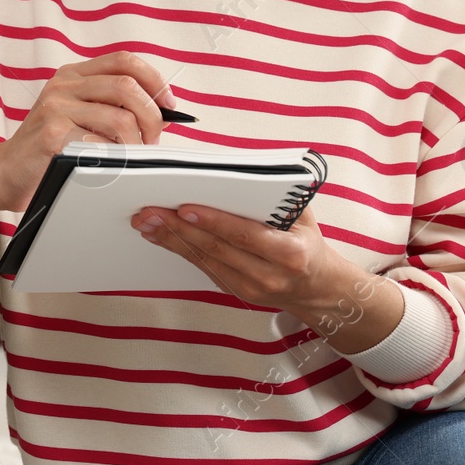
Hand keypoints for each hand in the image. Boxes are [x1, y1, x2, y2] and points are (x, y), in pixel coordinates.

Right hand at [0, 50, 177, 212]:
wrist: (3, 171)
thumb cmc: (47, 148)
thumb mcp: (76, 115)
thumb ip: (109, 106)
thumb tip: (161, 111)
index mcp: (72, 75)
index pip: (124, 60)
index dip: (154, 80)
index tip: (168, 104)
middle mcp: (63, 85)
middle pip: (128, 86)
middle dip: (152, 116)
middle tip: (153, 139)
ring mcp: (56, 108)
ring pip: (120, 119)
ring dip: (137, 143)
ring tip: (132, 157)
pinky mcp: (52, 135)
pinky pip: (102, 144)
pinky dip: (115, 158)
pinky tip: (108, 165)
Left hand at [128, 202, 344, 311]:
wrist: (318, 288)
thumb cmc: (307, 242)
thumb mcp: (303, 216)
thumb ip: (276, 196)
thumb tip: (236, 170)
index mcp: (290, 253)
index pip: (245, 235)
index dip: (213, 222)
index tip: (184, 209)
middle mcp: (269, 275)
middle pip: (217, 249)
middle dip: (179, 229)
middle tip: (150, 211)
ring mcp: (251, 289)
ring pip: (204, 260)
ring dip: (171, 240)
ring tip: (146, 222)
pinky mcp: (236, 293)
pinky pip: (203, 268)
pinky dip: (180, 250)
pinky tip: (160, 236)